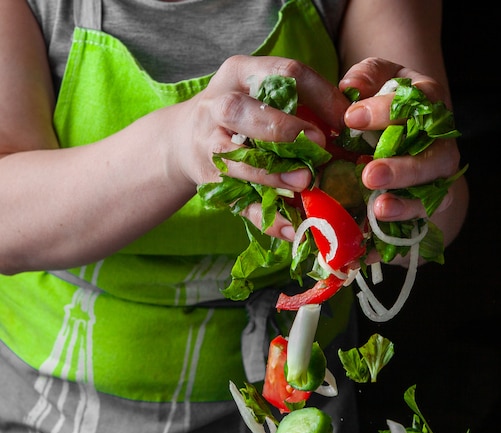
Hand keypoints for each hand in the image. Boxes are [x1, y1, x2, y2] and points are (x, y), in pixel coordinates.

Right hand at [177, 55, 348, 238]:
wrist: (184, 140)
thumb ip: (300, 107)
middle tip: (319, 144)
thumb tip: (352, 133)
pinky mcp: (210, 181)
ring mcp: (208, 144)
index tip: (346, 120)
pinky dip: (265, 216)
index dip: (320, 95)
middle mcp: (217, 105)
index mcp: (239, 74)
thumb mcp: (263, 95)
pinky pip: (238, 201)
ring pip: (237, 158)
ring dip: (273, 173)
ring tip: (304, 182)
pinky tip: (290, 228)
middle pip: (244, 111)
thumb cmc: (241, 115)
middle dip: (284, 128)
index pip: (284, 73)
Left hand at [339, 57, 461, 223]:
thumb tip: (349, 87)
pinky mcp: (425, 207)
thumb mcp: (376, 80)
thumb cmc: (382, 104)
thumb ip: (366, 77)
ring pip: (431, 194)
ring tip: (379, 208)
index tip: (350, 118)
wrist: (397, 137)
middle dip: (402, 169)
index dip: (385, 112)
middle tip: (370, 175)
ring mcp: (436, 178)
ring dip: (406, 204)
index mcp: (427, 105)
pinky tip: (375, 233)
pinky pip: (417, 222)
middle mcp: (439, 143)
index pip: (417, 105)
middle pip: (433, 158)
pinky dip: (396, 229)